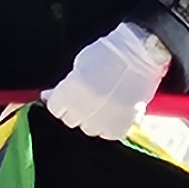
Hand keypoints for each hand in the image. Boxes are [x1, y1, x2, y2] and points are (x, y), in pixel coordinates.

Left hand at [43, 22, 172, 139]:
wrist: (140, 53)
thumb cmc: (108, 53)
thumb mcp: (79, 65)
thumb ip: (64, 85)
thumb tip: (48, 96)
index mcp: (73, 90)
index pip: (55, 109)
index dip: (57, 103)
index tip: (60, 98)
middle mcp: (87, 107)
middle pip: (70, 120)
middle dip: (72, 111)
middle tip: (81, 100)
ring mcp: (107, 117)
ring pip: (89, 129)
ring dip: (90, 120)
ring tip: (98, 106)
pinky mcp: (126, 122)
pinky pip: (110, 134)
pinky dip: (108, 127)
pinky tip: (111, 114)